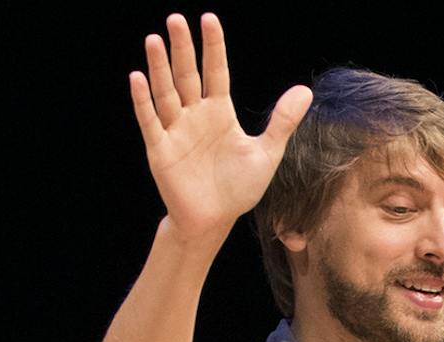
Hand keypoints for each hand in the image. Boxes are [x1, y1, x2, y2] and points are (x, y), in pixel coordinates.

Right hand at [129, 14, 310, 246]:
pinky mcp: (161, 148)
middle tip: (176, 19)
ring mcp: (175, 130)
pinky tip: (138, 78)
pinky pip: (150, 121)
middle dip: (182, 48)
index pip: (216, 72)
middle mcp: (195, 115)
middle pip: (187, 75)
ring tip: (155, 39)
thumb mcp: (266, 153)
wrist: (215, 220)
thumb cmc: (238, 187)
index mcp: (219, 113)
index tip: (208, 19)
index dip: (213, 47)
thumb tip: (305, 90)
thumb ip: (282, 121)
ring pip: (166, 92)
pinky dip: (143, 101)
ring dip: (159, 67)